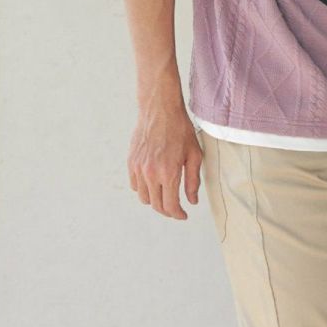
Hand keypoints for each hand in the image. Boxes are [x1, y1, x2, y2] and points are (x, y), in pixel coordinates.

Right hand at [128, 104, 203, 219]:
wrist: (160, 111)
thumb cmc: (180, 130)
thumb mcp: (194, 156)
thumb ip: (192, 181)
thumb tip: (192, 201)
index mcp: (168, 173)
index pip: (170, 206)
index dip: (178, 215)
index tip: (183, 215)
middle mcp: (150, 173)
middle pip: (156, 205)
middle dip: (168, 211)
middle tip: (176, 208)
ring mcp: (138, 168)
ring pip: (144, 198)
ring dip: (155, 201)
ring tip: (165, 195)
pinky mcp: (131, 162)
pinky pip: (135, 185)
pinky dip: (144, 189)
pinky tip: (154, 184)